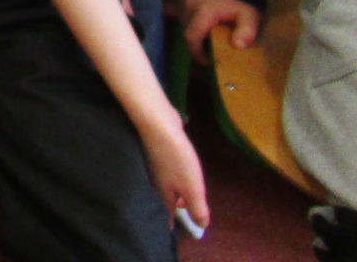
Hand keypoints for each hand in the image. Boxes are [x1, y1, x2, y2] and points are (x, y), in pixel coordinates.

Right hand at [136, 111, 208, 233]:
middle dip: (173, 212)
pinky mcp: (157, 157)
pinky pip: (166, 176)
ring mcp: (155, 170)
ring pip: (164, 189)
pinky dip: (172, 181)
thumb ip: (197, 208)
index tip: (175, 233)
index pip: (166, 218)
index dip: (171, 228)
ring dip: (174, 195)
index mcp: (163, 196)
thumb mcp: (192, 187)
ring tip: (184, 200)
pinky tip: (178, 176)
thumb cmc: (175, 158)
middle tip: (184, 218)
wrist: (158, 123)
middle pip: (163, 203)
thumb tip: (201, 226)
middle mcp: (156, 185)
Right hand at [180, 0, 261, 63]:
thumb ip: (246, 32)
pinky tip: (202, 19)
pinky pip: (183, 8)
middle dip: (196, 41)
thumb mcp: (250, 16)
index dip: (197, 52)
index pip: (192, 37)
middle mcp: (188, 3)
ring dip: (193, 28)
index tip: (207, 61)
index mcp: (203, 12)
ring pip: (183, 18)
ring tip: (207, 34)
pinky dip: (191, 17)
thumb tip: (237, 47)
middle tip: (210, 48)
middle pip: (186, 29)